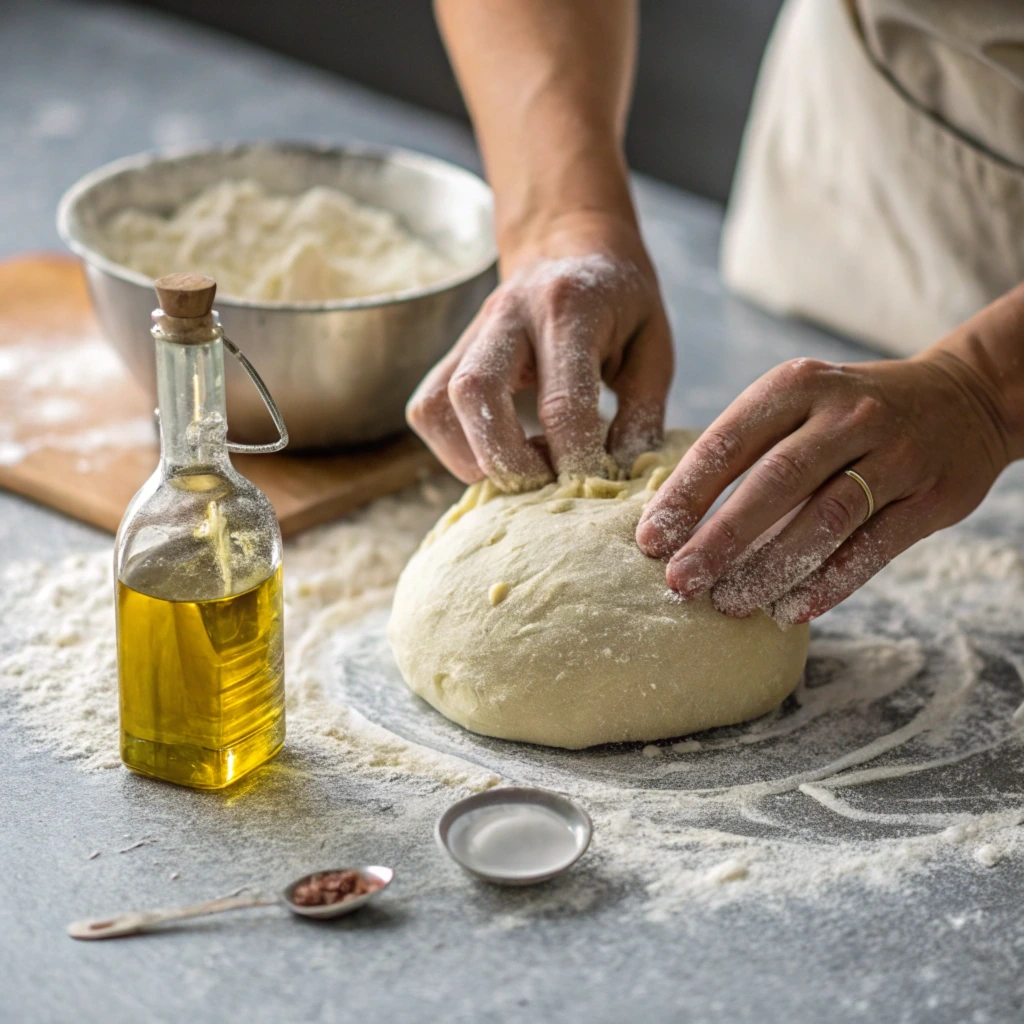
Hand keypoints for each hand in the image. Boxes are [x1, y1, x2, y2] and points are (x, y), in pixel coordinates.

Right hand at [407, 211, 672, 490]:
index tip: (595, 484)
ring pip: (437, 406)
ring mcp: (470, 334)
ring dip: (473, 459)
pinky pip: (428, 411)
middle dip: (508, 461)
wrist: (569, 245)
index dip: (576, 458)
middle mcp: (508, 314)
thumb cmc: (619, 301)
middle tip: (545, 485)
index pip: (562, 401)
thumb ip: (642, 412)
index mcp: (570, 307)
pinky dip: (456, 449)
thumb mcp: (653, 345)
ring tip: (523, 471)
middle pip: (476, 393)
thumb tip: (620, 475)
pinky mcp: (448, 355)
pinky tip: (499, 453)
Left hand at [635, 352, 1012, 623]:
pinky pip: (873, 548)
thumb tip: (677, 523)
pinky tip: (790, 609)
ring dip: (771, 568)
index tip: (650, 541)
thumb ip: (747, 449)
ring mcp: (894, 454)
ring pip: (825, 518)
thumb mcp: (798, 404)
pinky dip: (829, 582)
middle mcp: (845, 414)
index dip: (685, 495)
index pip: (728, 442)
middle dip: (719, 538)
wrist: (962, 398)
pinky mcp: (930, 497)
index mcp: (796, 386)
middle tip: (680, 582)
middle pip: (773, 482)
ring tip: (729, 603)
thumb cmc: (849, 413)